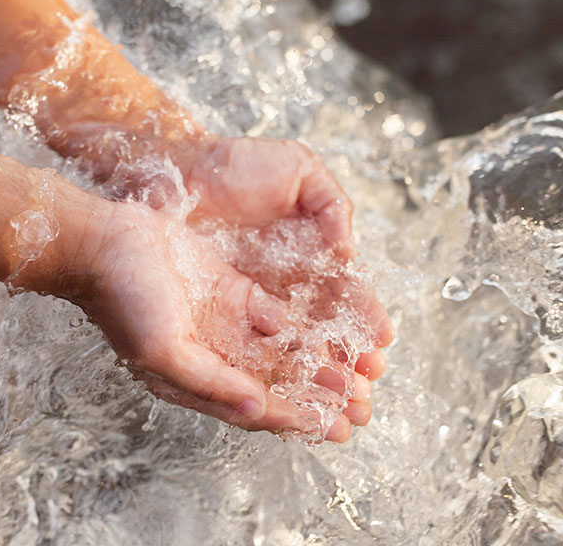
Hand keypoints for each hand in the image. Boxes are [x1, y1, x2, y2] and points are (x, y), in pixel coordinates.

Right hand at [61, 198, 379, 441]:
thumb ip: (209, 381)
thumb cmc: (122, 299)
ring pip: (280, 351)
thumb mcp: (162, 349)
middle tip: (357, 407)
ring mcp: (224, 322)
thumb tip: (256, 408)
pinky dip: (302, 326)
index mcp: (194, 379)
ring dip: (316, 362)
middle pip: (275, 384)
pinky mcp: (231, 291)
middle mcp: (213, 356)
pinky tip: (332, 332)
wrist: (105, 242)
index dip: (293, 419)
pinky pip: (274, 315)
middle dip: (315, 396)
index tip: (330, 427)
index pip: (253, 408)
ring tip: (356, 373)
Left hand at [185, 134, 392, 385]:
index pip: (345, 290)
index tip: (382, 340)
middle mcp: (289, 279)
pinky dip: (276, 363)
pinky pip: (255, 339)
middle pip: (325, 325)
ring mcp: (256, 294)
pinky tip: (293, 384)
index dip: (364, 316)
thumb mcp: (299, 169)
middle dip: (348, 357)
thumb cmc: (238, 164)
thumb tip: (349, 249)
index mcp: (312, 248)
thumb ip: (331, 203)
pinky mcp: (225, 304)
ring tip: (340, 398)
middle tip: (367, 385)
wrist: (180, 169)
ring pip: (295, 341)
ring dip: (319, 371)